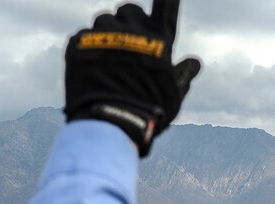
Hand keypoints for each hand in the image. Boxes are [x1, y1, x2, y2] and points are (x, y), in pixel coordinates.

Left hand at [65, 1, 201, 156]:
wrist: (111, 122)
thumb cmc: (149, 112)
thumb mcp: (173, 95)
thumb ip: (183, 75)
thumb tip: (195, 62)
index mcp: (158, 41)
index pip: (166, 7)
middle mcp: (132, 30)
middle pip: (128, 9)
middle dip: (128, 22)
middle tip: (126, 44)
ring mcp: (104, 34)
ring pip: (103, 21)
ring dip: (107, 35)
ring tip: (107, 61)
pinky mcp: (79, 42)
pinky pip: (83, 36)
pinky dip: (87, 49)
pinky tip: (91, 70)